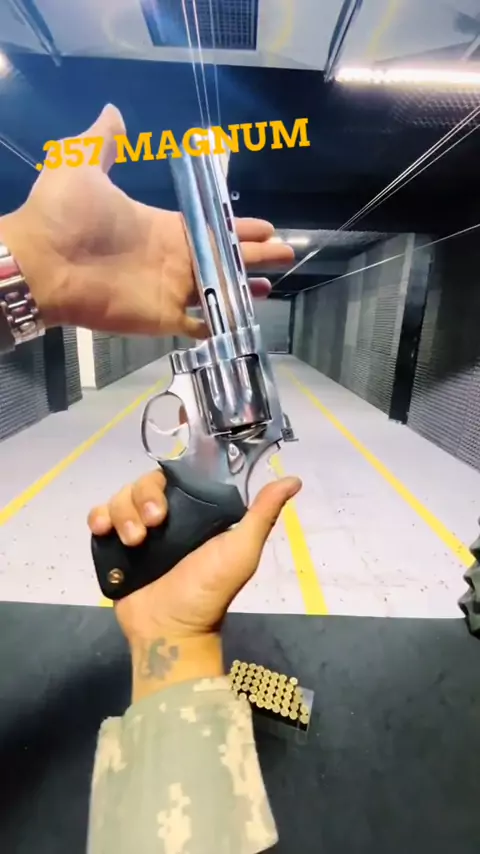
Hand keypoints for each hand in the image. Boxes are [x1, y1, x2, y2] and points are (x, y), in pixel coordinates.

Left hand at [0, 105, 293, 337]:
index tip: (266, 225)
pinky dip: (221, 325)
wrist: (44, 263)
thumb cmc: (63, 215)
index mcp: (162, 226)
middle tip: (285, 252)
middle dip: (254, 254)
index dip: (238, 227)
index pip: (209, 227)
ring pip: (217, 290)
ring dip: (244, 287)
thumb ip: (102, 141)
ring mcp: (169, 290)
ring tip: (272, 284)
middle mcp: (171, 258)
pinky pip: (200, 325)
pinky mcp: (163, 317)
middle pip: (222, 257)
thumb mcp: (81, 164)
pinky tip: (244, 320)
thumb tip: (114, 112)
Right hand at [88, 469, 300, 700]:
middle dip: (141, 501)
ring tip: (133, 543)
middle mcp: (165, 519)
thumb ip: (263, 514)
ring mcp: (138, 533)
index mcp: (194, 514)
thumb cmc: (209, 591)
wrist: (171, 632)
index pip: (172, 478)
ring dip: (121, 514)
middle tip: (153, 527)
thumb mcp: (242, 550)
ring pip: (119, 499)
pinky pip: (99, 517)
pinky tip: (104, 532)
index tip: (165, 509)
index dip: (163, 485)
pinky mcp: (114, 549)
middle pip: (141, 486)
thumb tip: (292, 480)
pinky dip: (98, 518)